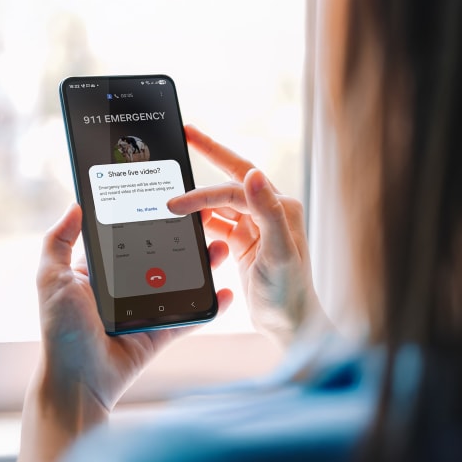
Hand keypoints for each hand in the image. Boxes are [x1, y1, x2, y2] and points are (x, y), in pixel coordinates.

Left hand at [9, 203, 231, 461]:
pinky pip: (188, 317)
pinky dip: (208, 306)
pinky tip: (226, 291)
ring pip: (178, 283)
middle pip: (159, 258)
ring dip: (201, 267)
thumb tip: (75, 206)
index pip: (125, 240)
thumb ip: (58, 242)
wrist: (78, 381)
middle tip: (204, 222)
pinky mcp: (158, 334)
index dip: (145, 221)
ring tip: (220, 249)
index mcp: (97, 274)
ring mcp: (143, 311)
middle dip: (182, 241)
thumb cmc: (61, 331)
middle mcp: (122, 289)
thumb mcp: (51, 279)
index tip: (168, 201)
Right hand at [167, 125, 326, 347]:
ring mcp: (255, 228)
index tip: (175, 202)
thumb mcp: (279, 253)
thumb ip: (268, 212)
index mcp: (281, 208)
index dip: (203, 192)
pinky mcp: (244, 244)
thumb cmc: (290, 293)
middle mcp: (269, 212)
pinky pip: (216, 225)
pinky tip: (183, 222)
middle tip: (185, 135)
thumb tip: (254, 174)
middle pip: (228, 184)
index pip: (235, 188)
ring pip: (219, 205)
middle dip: (206, 161)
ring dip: (198, 201)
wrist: (290, 327)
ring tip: (170, 195)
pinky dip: (199, 223)